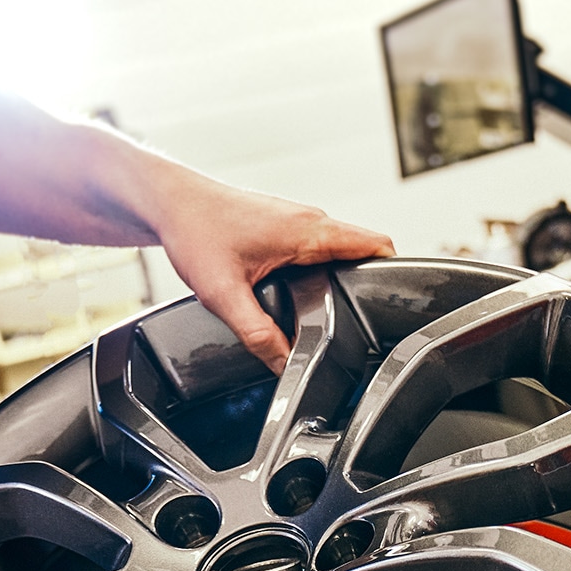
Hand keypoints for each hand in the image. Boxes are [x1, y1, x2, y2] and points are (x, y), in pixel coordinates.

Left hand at [155, 178, 393, 371]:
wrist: (170, 202)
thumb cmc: (195, 231)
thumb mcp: (224, 295)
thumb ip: (258, 335)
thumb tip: (284, 367)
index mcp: (309, 232)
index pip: (377, 245)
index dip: (396, 272)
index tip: (400, 301)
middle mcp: (310, 221)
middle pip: (364, 253)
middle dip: (370, 285)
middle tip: (367, 323)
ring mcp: (298, 220)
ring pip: (341, 251)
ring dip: (345, 278)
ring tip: (338, 313)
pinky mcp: (284, 226)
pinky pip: (320, 248)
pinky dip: (324, 270)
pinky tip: (307, 296)